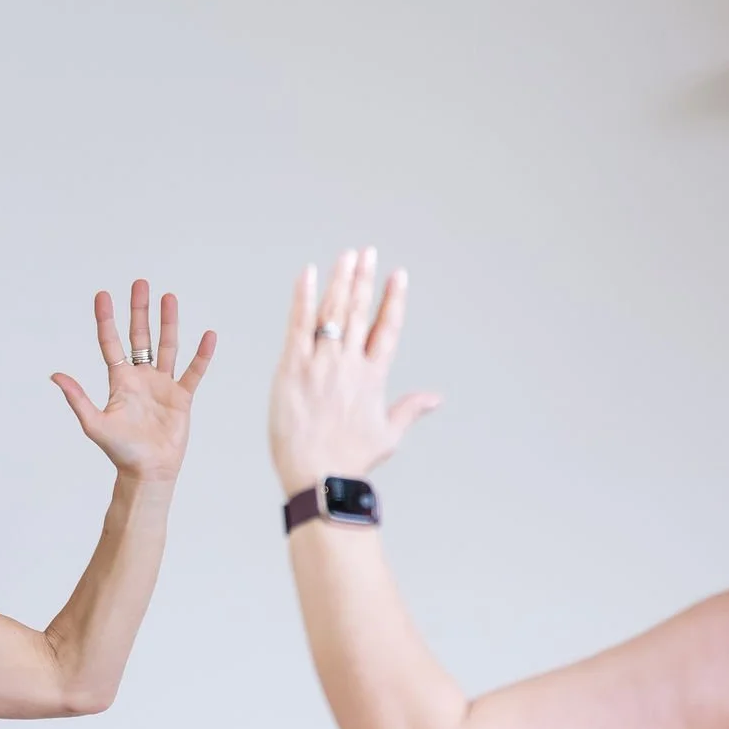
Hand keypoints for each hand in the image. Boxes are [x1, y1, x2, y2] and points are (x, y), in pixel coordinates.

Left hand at [52, 282, 216, 483]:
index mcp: (119, 381)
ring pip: (167, 346)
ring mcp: (163, 386)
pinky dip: (202, 355)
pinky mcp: (182, 398)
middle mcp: (141, 378)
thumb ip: (78, 398)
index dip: (106, 320)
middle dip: (139, 311)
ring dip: (168, 322)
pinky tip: (208, 335)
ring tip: (169, 297)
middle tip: (140, 284)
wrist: (148, 471)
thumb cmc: (120, 451)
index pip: (111, 343)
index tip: (103, 295)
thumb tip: (55, 376)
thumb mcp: (94, 423)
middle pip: (140, 337)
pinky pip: (194, 372)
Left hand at [268, 251, 441, 494]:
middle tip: (367, 251)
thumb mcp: (388, 434)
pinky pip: (298, 326)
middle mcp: (349, 365)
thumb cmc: (351, 461)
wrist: (318, 478)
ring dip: (339, 281)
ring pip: (332, 313)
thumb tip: (436, 398)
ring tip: (346, 256)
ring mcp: (321, 365)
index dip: (393, 299)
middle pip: (358, 312)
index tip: (398, 274)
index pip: (387, 329)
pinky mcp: (292, 370)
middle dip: (363, 279)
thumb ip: (410, 409)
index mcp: (374, 377)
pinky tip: (307, 275)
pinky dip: (303, 299)